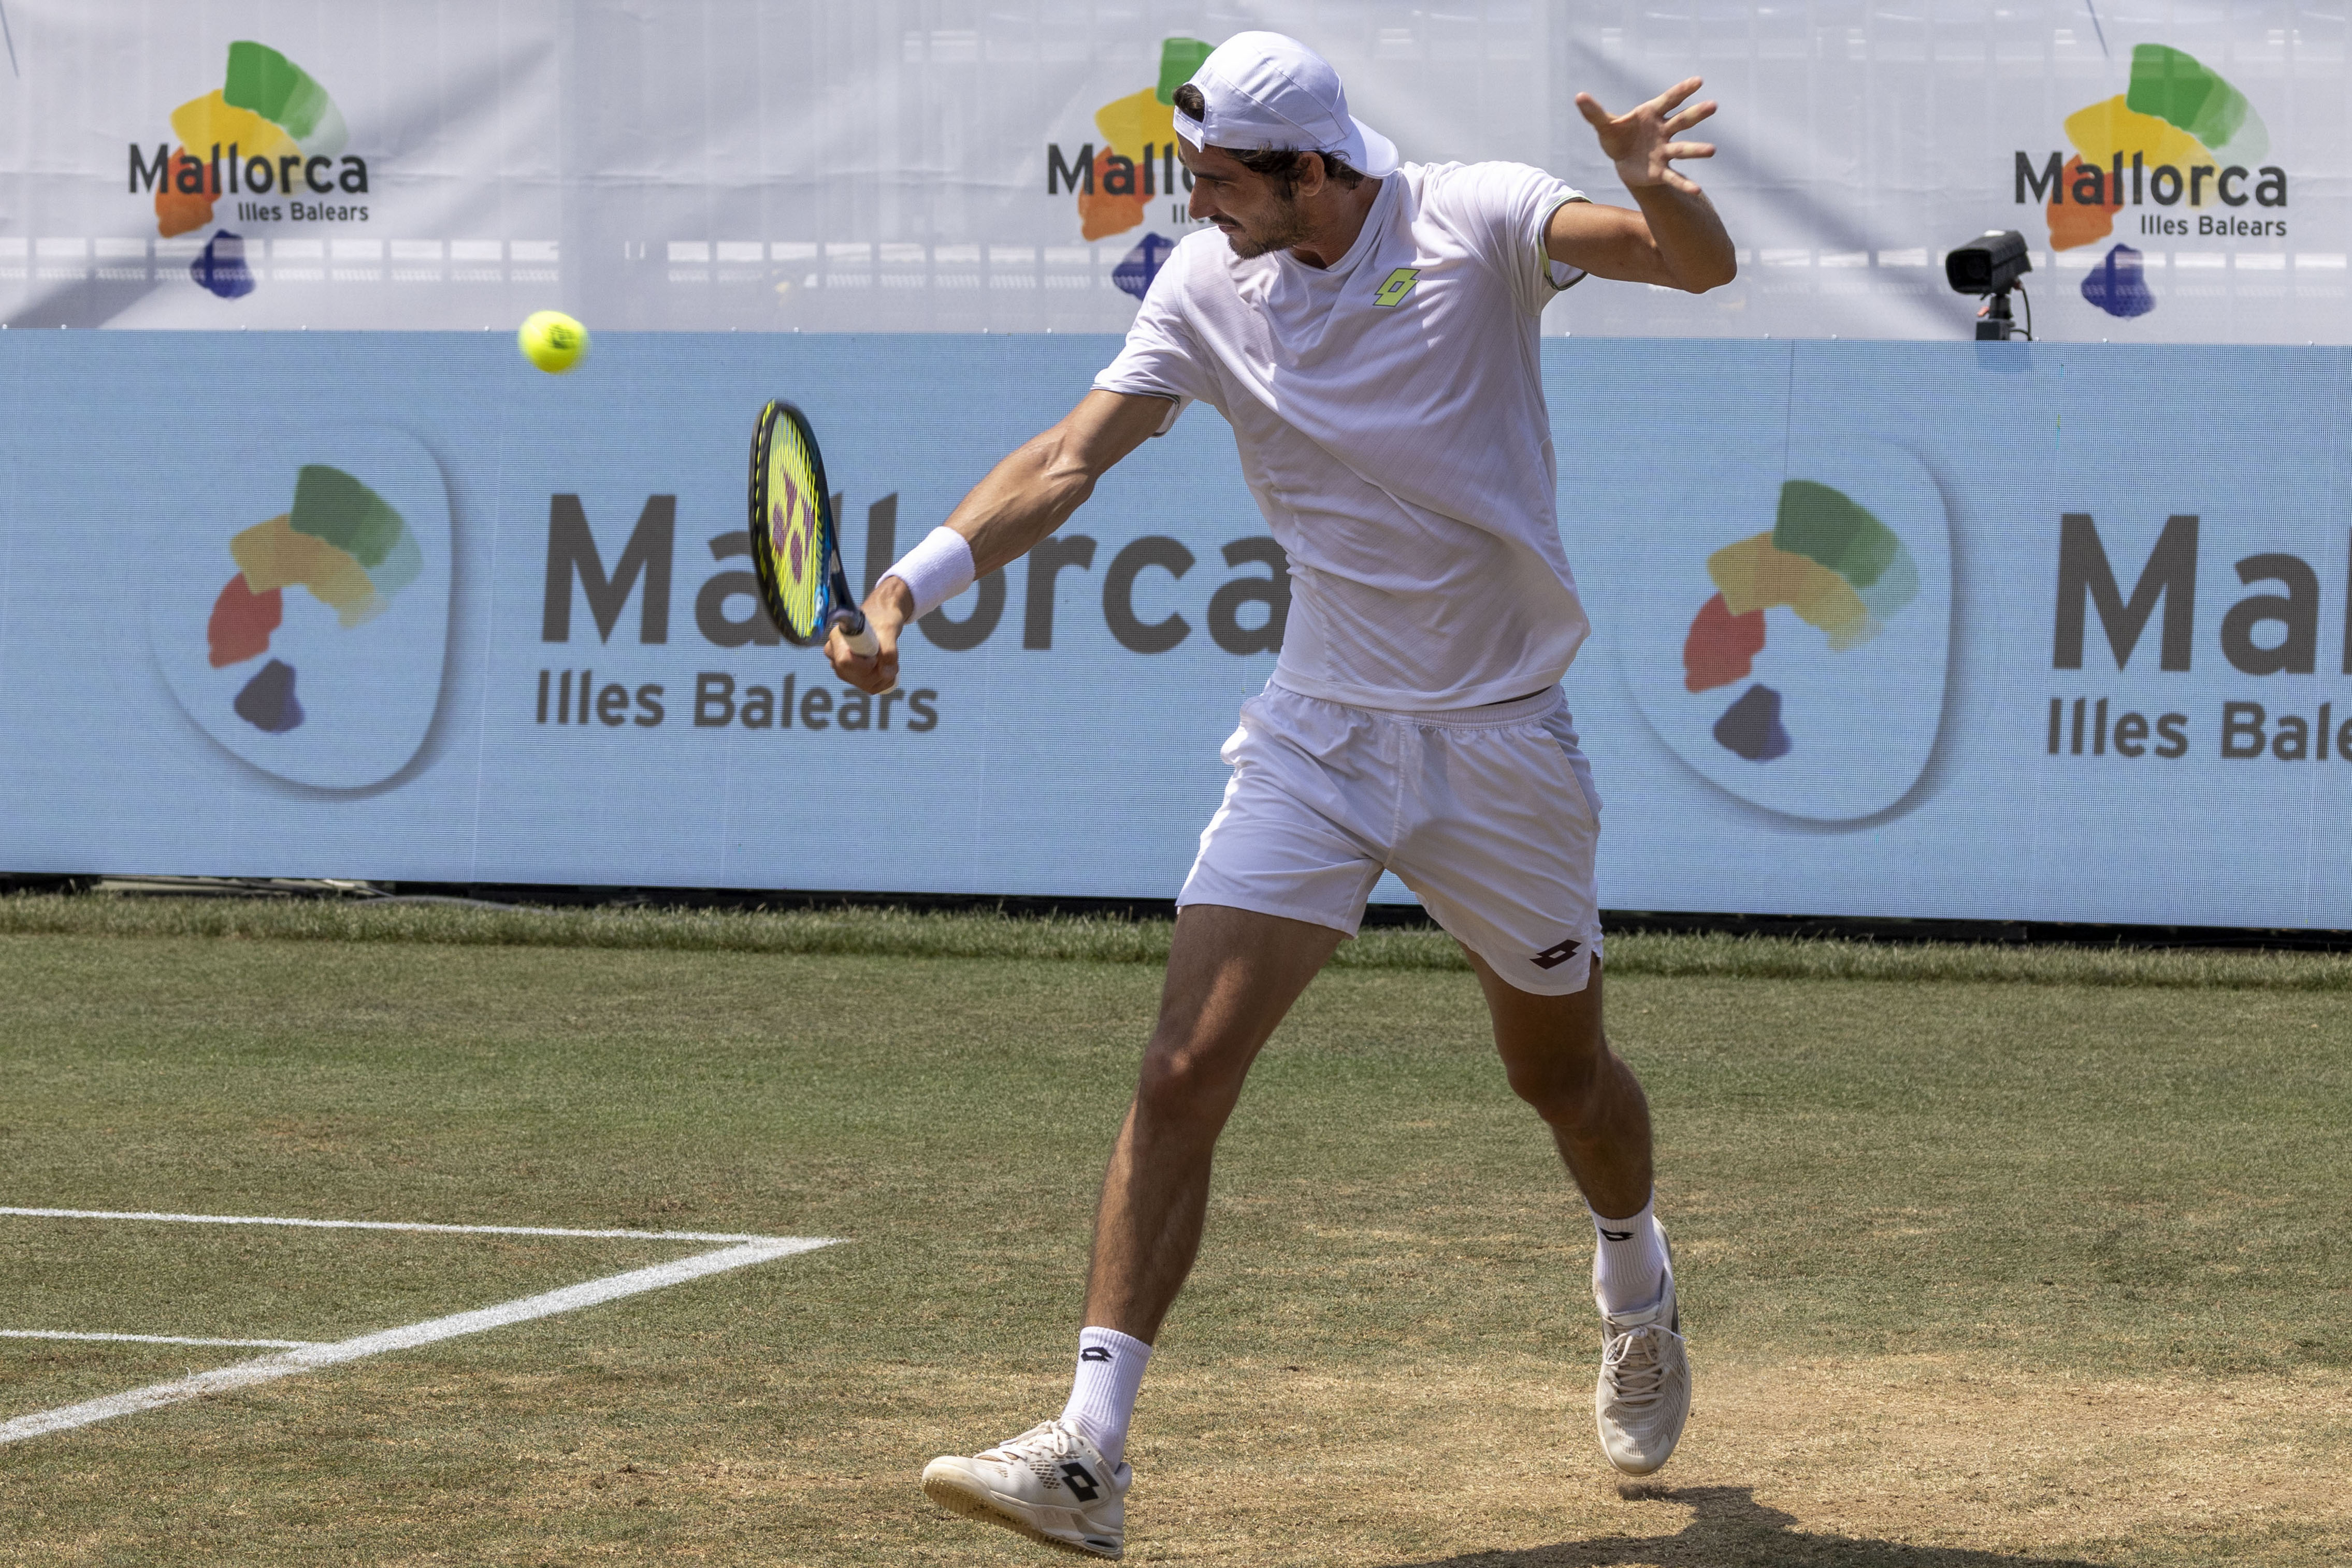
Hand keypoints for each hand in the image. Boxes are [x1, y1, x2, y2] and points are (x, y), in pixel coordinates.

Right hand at [827, 578, 911, 693]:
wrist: (884, 619)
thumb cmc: (883, 619)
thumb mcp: (889, 629)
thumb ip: (889, 650)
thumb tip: (886, 673)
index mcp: (837, 637)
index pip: (845, 661)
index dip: (865, 663)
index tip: (877, 652)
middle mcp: (834, 653)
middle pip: (852, 676)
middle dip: (876, 671)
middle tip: (888, 656)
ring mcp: (841, 666)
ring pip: (862, 683)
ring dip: (881, 675)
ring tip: (888, 659)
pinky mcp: (851, 674)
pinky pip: (867, 686)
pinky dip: (882, 681)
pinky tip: (886, 667)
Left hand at [1576, 77, 1716, 194]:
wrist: (1622, 160)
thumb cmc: (1618, 136)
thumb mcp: (1604, 125)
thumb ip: (1594, 113)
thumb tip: (1579, 97)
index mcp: (1652, 114)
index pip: (1669, 99)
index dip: (1683, 90)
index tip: (1699, 81)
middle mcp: (1663, 130)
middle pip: (1682, 121)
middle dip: (1696, 113)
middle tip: (1713, 105)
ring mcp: (1665, 151)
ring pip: (1682, 148)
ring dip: (1696, 150)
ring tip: (1712, 150)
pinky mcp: (1661, 171)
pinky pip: (1674, 177)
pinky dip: (1684, 184)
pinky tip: (1696, 191)